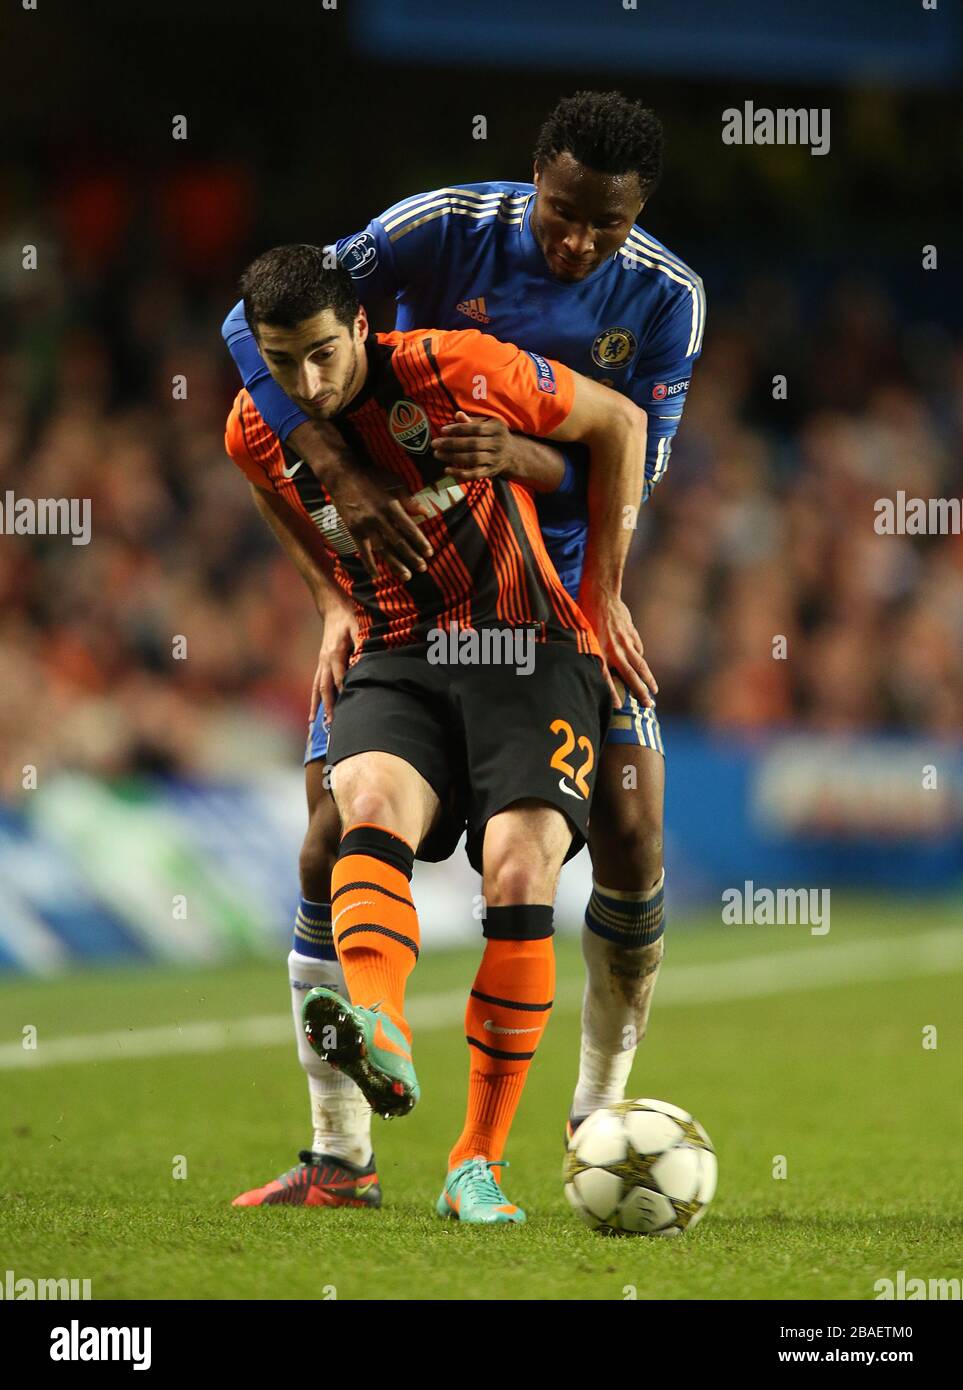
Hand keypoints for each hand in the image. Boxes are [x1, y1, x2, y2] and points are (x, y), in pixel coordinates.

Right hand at [310, 602, 360, 727]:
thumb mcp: (359, 627)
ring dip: (318, 706)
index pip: (340, 677)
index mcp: (335, 652)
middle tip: (332, 722)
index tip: (350, 705)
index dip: (345, 691)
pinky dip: (314, 698)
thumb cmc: (349, 618)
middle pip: (325, 687)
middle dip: (329, 705)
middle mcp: (325, 660)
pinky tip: (312, 713)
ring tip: (315, 722)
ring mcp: (321, 662)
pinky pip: (315, 684)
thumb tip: (365, 659)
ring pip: (317, 688)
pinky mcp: (321, 664)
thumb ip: (362, 643)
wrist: (334, 609)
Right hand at [321, 465, 433, 582]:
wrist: (342, 476)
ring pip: (383, 550)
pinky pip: (363, 551)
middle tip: (423, 568)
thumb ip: (409, 499)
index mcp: (391, 506)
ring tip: (407, 576)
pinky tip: (377, 576)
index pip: (409, 528)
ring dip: (395, 564)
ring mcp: (365, 526)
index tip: (430, 553)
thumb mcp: (394, 482)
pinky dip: (369, 564)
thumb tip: (426, 513)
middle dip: (412, 556)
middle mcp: (379, 519)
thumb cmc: (372, 477)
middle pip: (398, 542)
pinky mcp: (354, 531)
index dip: (420, 542)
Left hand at [431, 410, 513, 481]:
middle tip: (435, 444)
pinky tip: (447, 470)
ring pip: (472, 459)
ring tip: (438, 454)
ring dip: (453, 457)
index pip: (475, 428)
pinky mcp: (491, 472)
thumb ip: (472, 421)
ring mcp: (495, 459)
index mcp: (497, 428)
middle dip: (451, 444)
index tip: (443, 430)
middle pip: (472, 444)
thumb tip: (457, 415)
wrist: (513, 454)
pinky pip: (475, 475)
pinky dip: (460, 474)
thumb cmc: (495, 435)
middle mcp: (497, 444)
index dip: (458, 429)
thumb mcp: (488, 424)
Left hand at [578, 588, 657, 709]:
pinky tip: (642, 666)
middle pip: (630, 675)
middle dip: (640, 692)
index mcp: (600, 651)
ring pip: (639, 664)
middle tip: (649, 706)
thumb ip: (590, 652)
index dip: (612, 692)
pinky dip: (639, 657)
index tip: (619, 706)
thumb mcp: (582, 635)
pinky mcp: (631, 633)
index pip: (606, 677)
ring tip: (654, 691)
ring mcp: (625, 641)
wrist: (600, 593)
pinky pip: (638, 649)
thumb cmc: (585, 614)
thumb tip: (592, 669)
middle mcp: (615, 649)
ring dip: (648, 679)